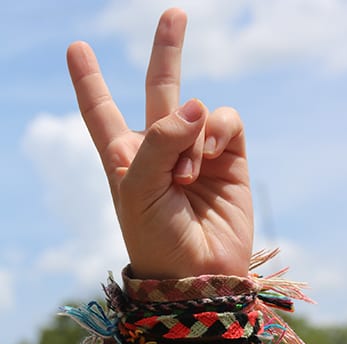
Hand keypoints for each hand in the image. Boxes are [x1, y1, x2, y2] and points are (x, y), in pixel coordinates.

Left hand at [67, 8, 252, 278]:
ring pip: (196, 109)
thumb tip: (197, 104)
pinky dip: (216, 130)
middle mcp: (161, 149)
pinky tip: (210, 155)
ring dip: (190, 135)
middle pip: (159, 89)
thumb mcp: (138, 189)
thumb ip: (160, 140)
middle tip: (174, 15)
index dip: (89, 81)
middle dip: (166, 52)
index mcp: (125, 157)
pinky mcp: (229, 157)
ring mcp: (197, 151)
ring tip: (187, 176)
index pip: (101, 112)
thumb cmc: (156, 238)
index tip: (76, 49)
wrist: (198, 273)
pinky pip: (224, 121)